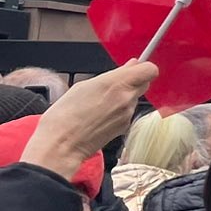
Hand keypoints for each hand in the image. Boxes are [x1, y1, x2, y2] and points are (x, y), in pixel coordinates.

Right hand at [19, 62, 159, 181]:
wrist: (61, 145)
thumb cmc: (64, 116)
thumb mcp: (83, 86)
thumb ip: (112, 75)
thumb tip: (130, 66)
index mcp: (116, 83)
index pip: (149, 70)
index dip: (142, 68)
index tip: (134, 68)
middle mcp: (126, 98)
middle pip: (144, 83)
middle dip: (133, 81)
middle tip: (114, 85)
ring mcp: (128, 114)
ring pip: (134, 98)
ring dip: (123, 97)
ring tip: (99, 103)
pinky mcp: (125, 126)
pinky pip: (128, 112)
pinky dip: (119, 111)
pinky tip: (100, 115)